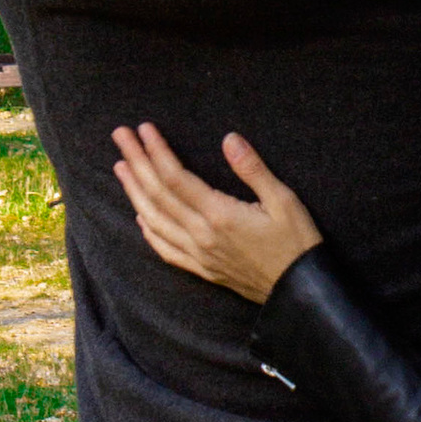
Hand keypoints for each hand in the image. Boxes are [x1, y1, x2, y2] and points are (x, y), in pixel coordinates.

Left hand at [112, 123, 321, 302]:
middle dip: (136, 162)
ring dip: (134, 192)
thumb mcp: (283, 200)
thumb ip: (253, 169)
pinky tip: (140, 216)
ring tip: (120, 168)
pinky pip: (166, 250)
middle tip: (120, 136)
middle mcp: (201, 236)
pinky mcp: (203, 269)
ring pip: (154, 220)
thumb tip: (229, 139)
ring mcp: (199, 255)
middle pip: (158, 194)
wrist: (300, 292)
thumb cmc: (297, 243)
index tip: (144, 129)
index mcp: (220, 215)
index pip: (176, 177)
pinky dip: (148, 232)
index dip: (156, 151)